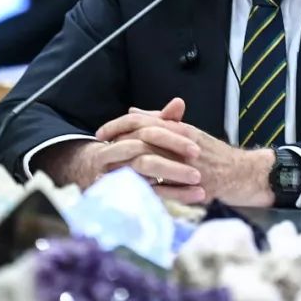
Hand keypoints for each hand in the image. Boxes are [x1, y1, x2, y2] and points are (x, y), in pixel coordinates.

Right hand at [32, 123, 202, 201]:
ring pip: (145, 171)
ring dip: (174, 176)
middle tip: (198, 159)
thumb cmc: (132, 151)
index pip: (142, 127)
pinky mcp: (123, 194)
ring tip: (200, 183)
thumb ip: (163, 119)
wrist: (100, 175)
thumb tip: (179, 103)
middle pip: (142, 150)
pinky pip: (151, 195)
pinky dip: (175, 195)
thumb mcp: (148, 134)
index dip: (170, 134)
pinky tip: (195, 197)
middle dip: (172, 155)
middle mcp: (112, 152)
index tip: (194, 140)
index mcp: (119, 134)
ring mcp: (115, 173)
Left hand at [98, 99, 275, 205]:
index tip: (100, 133)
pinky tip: (130, 192)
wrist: (242, 173)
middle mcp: (183, 144)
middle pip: (143, 138)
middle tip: (98, 151)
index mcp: (180, 129)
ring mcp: (189, 166)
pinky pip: (166, 189)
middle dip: (117, 144)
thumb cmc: (211, 154)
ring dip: (127, 166)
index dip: (119, 125)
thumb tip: (133, 112)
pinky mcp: (195, 186)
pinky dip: (146, 189)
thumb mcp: (186, 133)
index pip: (144, 121)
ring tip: (109, 171)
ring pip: (151, 162)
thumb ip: (160, 122)